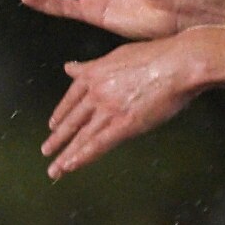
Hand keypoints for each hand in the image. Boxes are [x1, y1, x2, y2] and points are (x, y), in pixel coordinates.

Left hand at [42, 37, 203, 178]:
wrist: (177, 63)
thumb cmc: (156, 55)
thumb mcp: (117, 55)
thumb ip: (91, 66)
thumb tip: (69, 67)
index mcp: (94, 75)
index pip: (71, 98)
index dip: (61, 114)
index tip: (53, 125)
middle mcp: (96, 93)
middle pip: (72, 120)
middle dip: (57, 139)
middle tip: (46, 152)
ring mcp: (108, 109)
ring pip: (82, 136)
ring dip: (66, 154)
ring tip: (54, 169)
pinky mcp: (125, 124)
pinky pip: (99, 144)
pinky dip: (83, 157)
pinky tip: (71, 166)